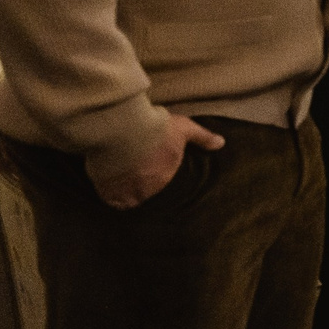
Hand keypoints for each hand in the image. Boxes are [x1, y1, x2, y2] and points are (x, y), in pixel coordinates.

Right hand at [90, 113, 224, 209]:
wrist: (124, 129)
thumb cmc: (156, 128)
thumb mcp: (184, 128)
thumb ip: (202, 137)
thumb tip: (221, 143)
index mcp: (168, 176)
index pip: (164, 184)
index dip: (156, 176)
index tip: (150, 169)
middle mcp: (150, 189)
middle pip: (147, 192)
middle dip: (141, 184)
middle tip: (132, 171)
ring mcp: (129, 192)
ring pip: (129, 198)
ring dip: (125, 190)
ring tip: (118, 178)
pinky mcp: (109, 192)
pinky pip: (110, 200)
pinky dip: (109, 194)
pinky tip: (107, 184)